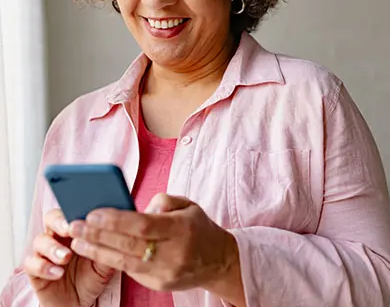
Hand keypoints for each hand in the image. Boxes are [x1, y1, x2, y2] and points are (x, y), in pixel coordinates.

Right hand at [23, 209, 114, 306]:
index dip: (74, 210)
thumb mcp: (105, 263)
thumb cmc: (92, 277)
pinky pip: (31, 264)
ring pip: (39, 240)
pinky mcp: (35, 271)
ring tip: (66, 257)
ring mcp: (45, 253)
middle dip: (59, 221)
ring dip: (52, 247)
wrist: (80, 303)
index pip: (70, 211)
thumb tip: (113, 231)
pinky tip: (58, 273)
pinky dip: (43, 267)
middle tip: (69, 228)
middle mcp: (58, 237)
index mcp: (75, 230)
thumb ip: (107, 247)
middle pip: (51, 218)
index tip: (84, 216)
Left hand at [69, 195, 243, 302]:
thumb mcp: (187, 205)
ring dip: (97, 251)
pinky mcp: (159, 285)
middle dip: (98, 235)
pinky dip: (111, 260)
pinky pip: (131, 271)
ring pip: (125, 262)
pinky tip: (95, 250)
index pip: (143, 225)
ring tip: (76, 242)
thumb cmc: (198, 227)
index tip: (94, 213)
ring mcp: (165, 272)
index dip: (116, 220)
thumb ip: (163, 201)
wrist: (217, 260)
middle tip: (75, 225)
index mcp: (181, 229)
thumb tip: (137, 209)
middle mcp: (173, 254)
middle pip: (129, 245)